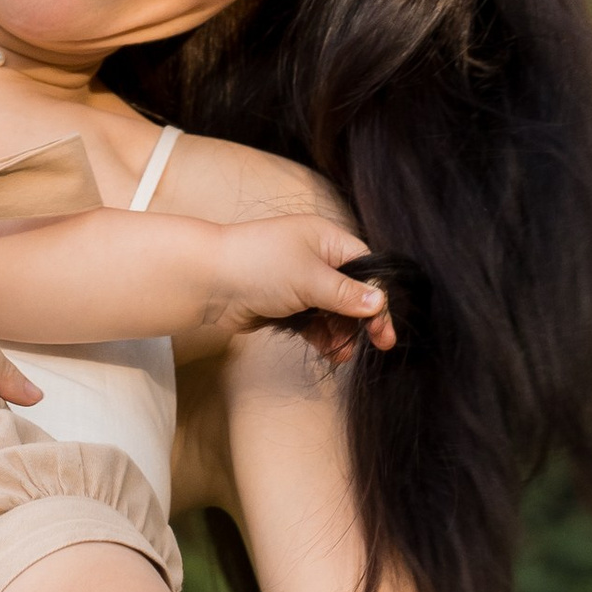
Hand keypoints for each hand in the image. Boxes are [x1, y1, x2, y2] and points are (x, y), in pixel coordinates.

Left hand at [194, 214, 396, 359]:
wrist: (207, 282)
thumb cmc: (258, 266)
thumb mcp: (309, 279)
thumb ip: (347, 294)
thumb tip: (380, 302)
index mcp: (326, 239)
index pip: (366, 269)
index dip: (378, 297)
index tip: (384, 330)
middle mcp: (315, 258)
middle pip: (353, 293)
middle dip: (360, 320)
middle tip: (373, 346)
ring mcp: (299, 282)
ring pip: (334, 311)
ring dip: (341, 333)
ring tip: (340, 353)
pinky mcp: (285, 304)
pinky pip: (314, 322)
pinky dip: (323, 336)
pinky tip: (329, 352)